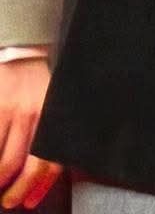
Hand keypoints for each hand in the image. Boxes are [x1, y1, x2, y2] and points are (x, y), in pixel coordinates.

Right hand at [0, 59, 60, 208]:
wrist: (23, 52)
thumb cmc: (37, 86)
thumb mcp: (50, 107)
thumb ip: (46, 137)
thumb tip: (39, 180)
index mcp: (53, 116)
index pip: (50, 160)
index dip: (39, 186)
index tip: (28, 201)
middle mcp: (36, 113)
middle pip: (26, 166)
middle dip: (14, 191)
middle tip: (7, 201)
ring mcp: (14, 110)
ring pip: (3, 162)